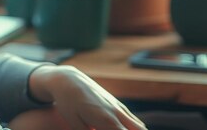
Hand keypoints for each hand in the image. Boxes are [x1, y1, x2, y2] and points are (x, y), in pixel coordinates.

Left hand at [24, 65, 146, 129]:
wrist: (67, 80)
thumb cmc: (68, 104)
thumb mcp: (75, 124)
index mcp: (108, 121)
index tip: (106, 129)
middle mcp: (117, 113)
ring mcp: (118, 107)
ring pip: (139, 125)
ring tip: (107, 127)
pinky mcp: (117, 104)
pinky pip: (133, 119)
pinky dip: (131, 128)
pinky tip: (116, 127)